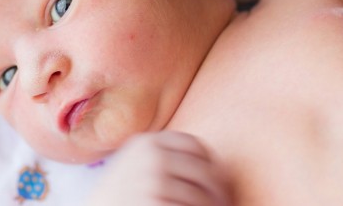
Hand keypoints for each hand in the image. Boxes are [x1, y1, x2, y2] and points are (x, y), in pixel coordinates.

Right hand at [87, 131, 230, 205]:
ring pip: (203, 196)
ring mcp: (153, 180)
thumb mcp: (133, 168)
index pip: (194, 146)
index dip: (210, 164)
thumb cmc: (117, 200)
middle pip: (205, 170)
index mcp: (146, 143)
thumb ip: (162, 158)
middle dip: (219, 191)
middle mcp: (151, 156)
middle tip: (225, 204)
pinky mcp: (156, 202)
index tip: (216, 181)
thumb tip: (217, 168)